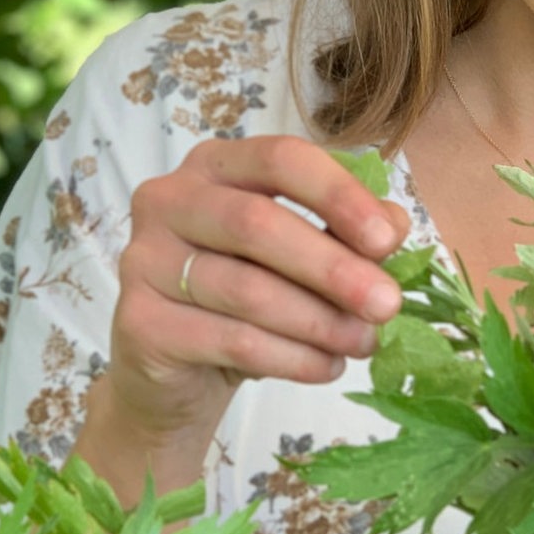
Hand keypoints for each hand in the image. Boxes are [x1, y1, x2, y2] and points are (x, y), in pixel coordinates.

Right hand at [98, 135, 408, 458]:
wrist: (178, 374)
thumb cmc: (247, 300)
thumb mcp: (302, 260)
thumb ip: (346, 234)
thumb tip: (394, 225)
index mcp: (216, 166)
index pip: (279, 159)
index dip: (337, 195)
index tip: (387, 240)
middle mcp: (169, 200)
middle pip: (258, 224)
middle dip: (333, 268)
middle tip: (388, 305)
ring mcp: (144, 259)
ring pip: (247, 290)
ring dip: (319, 322)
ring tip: (363, 344)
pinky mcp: (139, 321)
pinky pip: (230, 339)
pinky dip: (291, 358)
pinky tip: (325, 367)